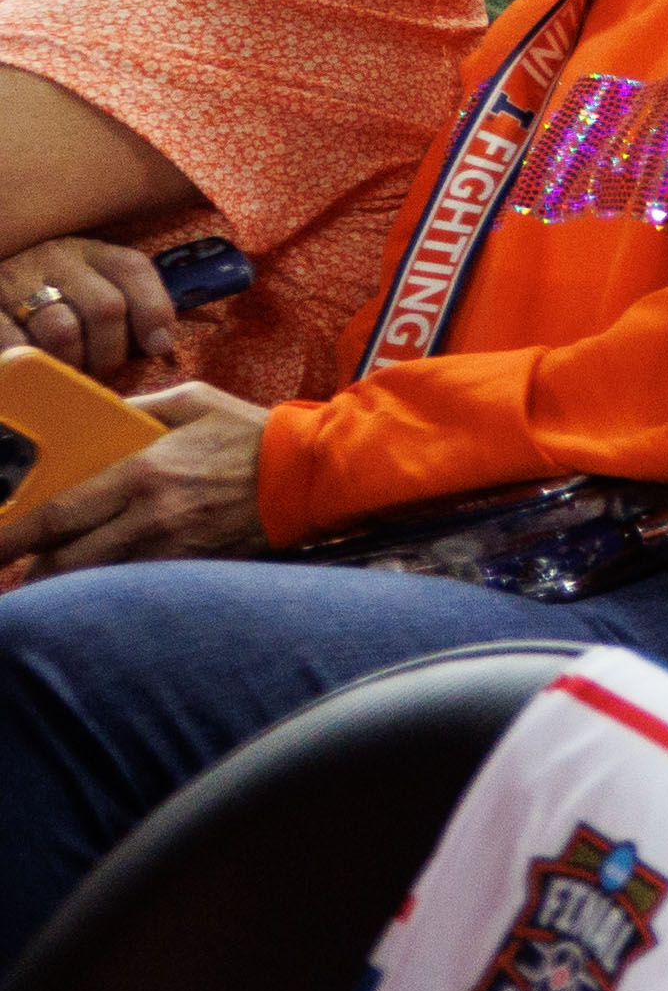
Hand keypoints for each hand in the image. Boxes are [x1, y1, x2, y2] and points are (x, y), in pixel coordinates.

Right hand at [0, 236, 177, 385]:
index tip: (159, 348)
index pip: (133, 269)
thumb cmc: (50, 292)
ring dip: (74, 363)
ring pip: (63, 331)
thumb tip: (162, 345)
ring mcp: (16, 280)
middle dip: (111, 351)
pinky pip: (17, 346)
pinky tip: (40, 369)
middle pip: (105, 307)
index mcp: (89, 250)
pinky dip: (35, 365)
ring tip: (70, 372)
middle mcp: (55, 258)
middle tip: (102, 370)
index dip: (154, 312)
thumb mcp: (91, 282)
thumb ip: (130, 303)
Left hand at [2, 385, 264, 578]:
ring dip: (66, 584)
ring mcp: (171, 549)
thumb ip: (139, 409)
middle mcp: (148, 517)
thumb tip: (96, 417)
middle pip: (65, 560)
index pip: (56, 514)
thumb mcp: (193, 402)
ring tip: (49, 578)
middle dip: (28, 572)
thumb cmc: (251, 434)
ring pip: (96, 581)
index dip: (10, 537)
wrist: (313, 473)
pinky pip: (135, 587)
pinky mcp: (193, 569)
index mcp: (141, 472)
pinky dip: (110, 588)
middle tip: (10, 570)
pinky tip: (101, 585)